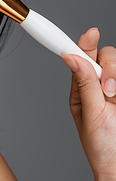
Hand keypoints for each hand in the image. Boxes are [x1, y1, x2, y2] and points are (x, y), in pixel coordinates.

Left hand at [63, 28, 115, 180]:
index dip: (86, 43)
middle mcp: (100, 86)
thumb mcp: (91, 114)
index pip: (82, 58)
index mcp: (82, 89)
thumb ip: (84, 84)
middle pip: (106, 57)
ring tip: (115, 98)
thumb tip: (70, 57)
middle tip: (108, 90)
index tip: (92, 33)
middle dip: (109, 68)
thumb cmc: (102, 147)